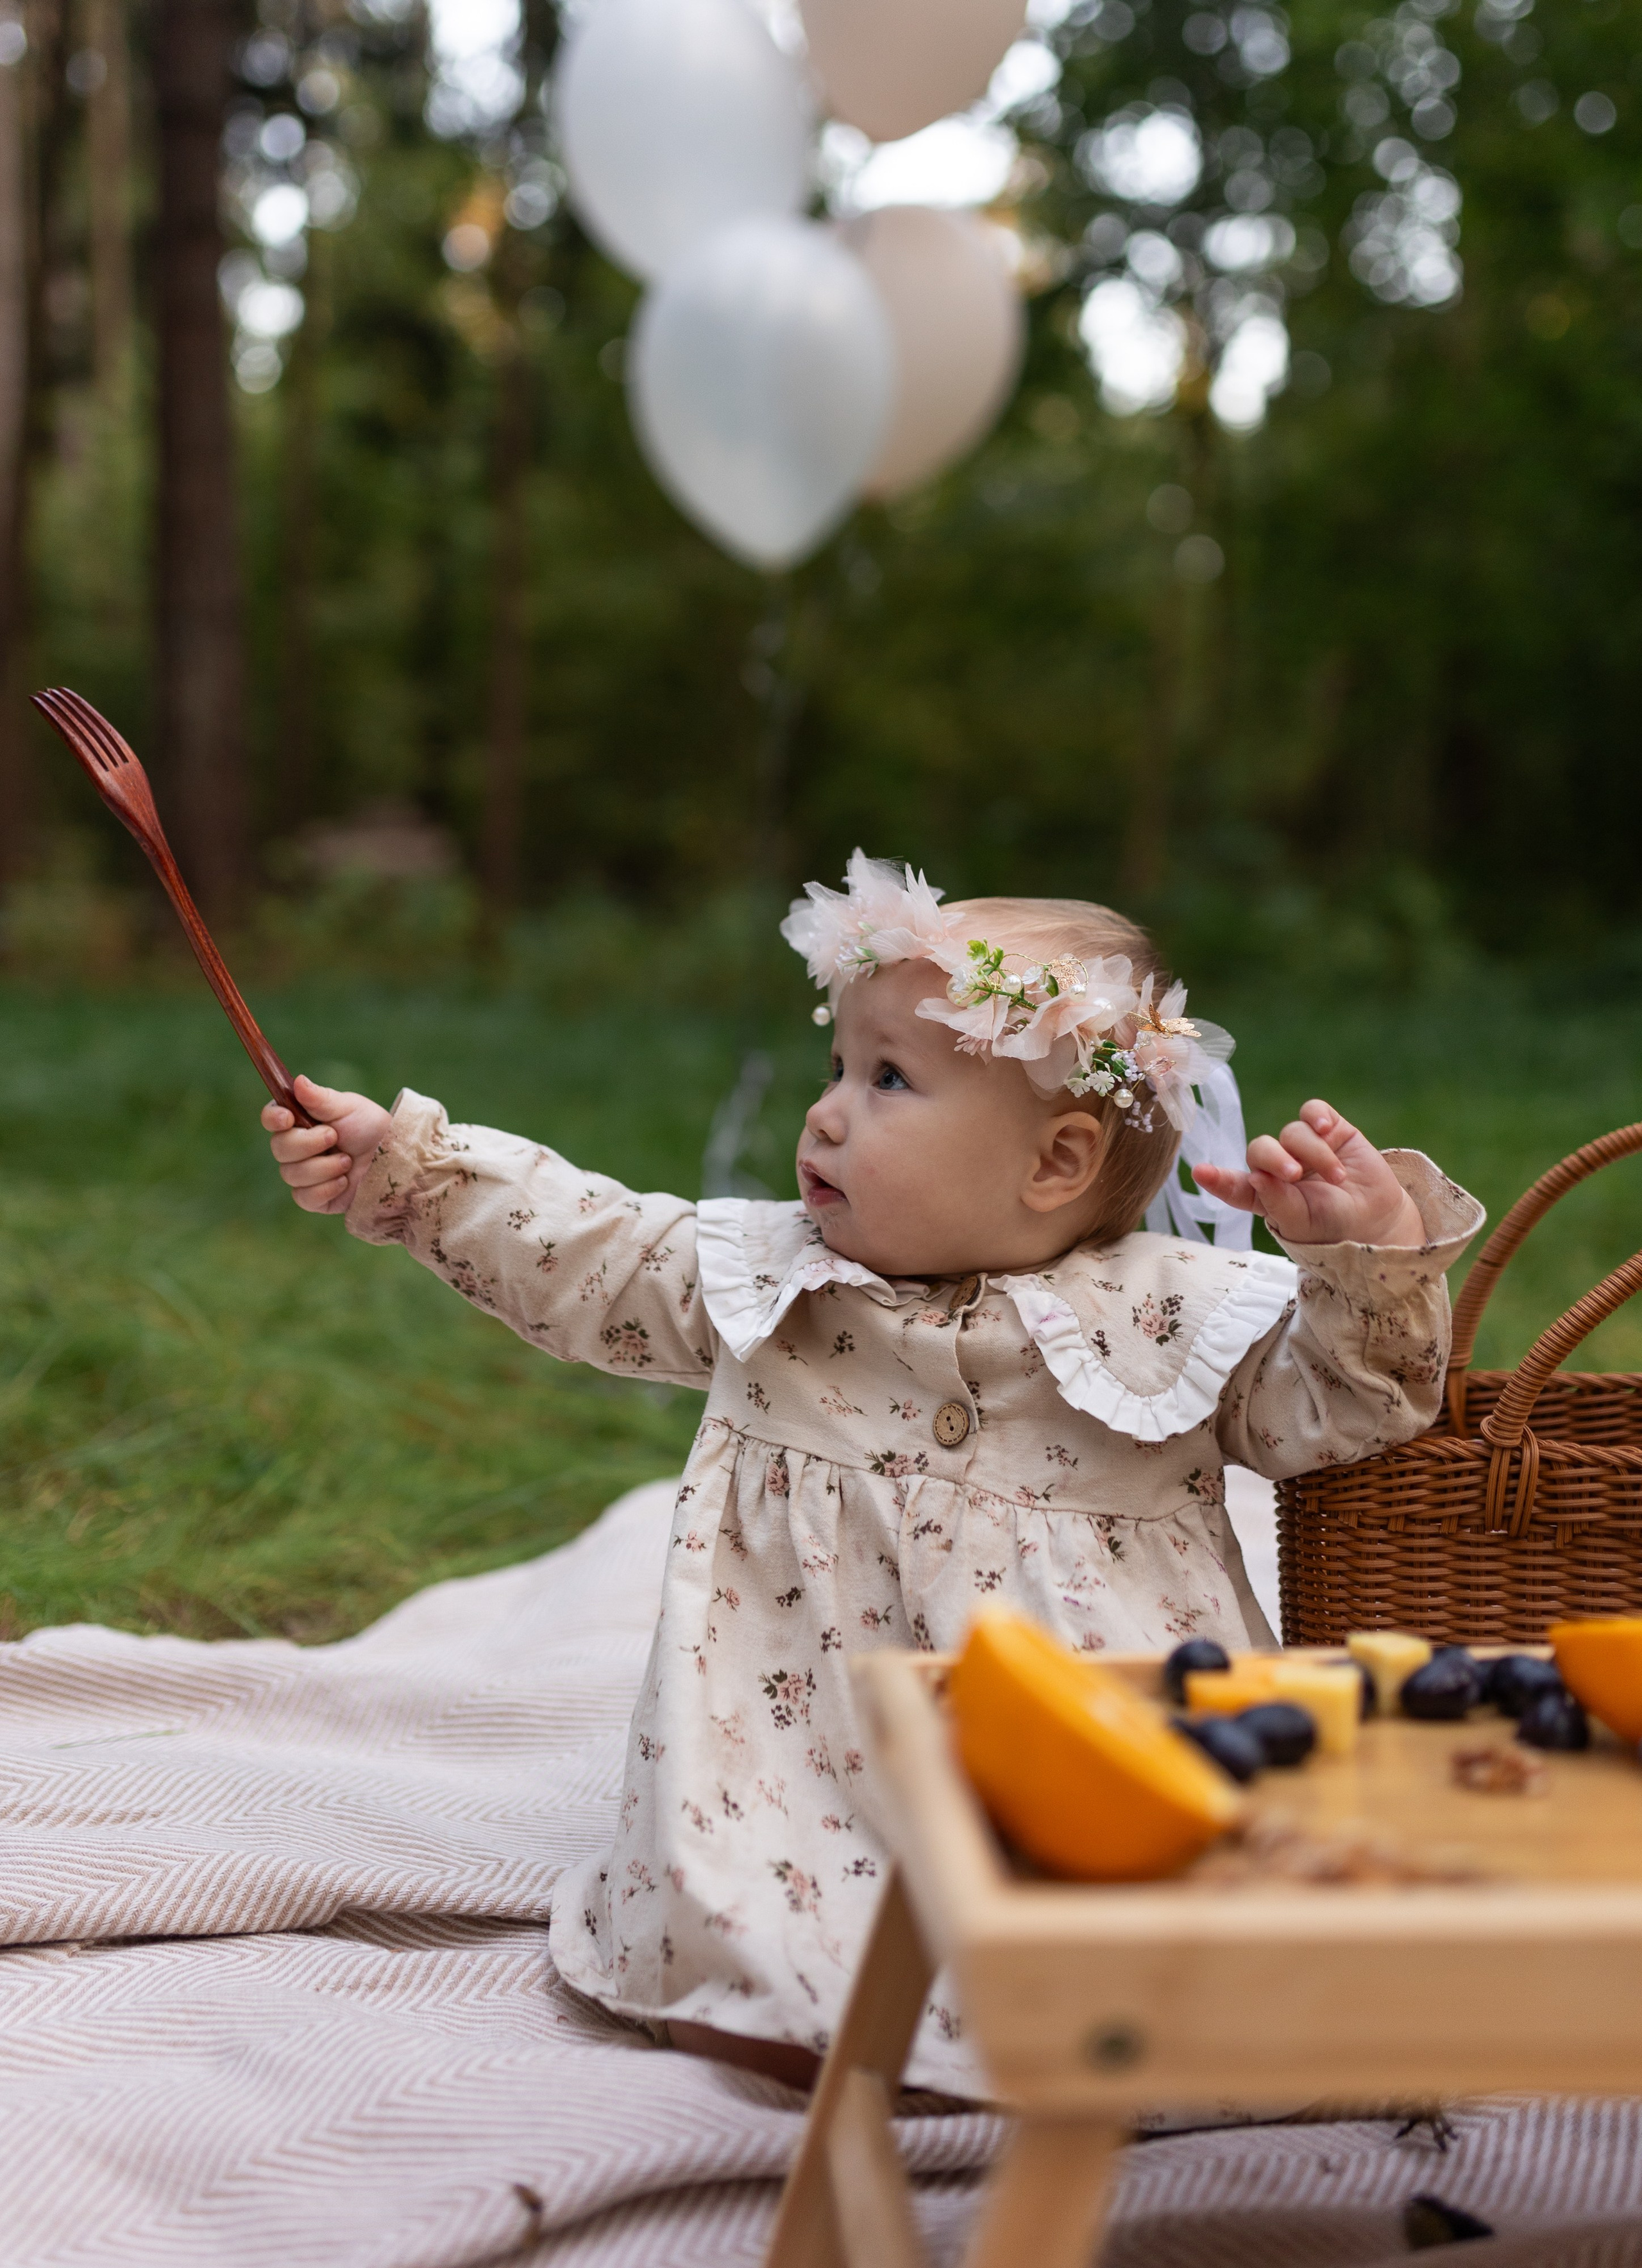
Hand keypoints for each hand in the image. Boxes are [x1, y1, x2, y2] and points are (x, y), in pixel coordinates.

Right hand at [262, 1075, 393, 1216]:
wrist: (395, 1158)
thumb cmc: (371, 1128)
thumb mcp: (348, 1107)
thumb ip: (321, 1098)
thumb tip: (298, 1081)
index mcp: (300, 1121)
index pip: (272, 1118)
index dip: (273, 1118)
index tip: (288, 1118)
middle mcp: (296, 1148)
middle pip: (279, 1148)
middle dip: (308, 1143)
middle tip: (334, 1137)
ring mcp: (304, 1174)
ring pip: (291, 1174)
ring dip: (323, 1167)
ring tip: (347, 1161)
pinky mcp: (315, 1198)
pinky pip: (304, 1197)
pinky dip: (326, 1188)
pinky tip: (344, 1181)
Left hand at [1193, 1098, 1426, 1247]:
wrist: (1377, 1218)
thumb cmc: (1335, 1226)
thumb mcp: (1305, 1223)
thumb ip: (1279, 1203)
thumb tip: (1255, 1177)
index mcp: (1264, 1196)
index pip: (1235, 1186)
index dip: (1217, 1179)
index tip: (1199, 1172)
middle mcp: (1278, 1168)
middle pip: (1260, 1149)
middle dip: (1274, 1159)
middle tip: (1294, 1175)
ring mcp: (1303, 1147)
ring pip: (1292, 1132)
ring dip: (1314, 1152)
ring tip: (1339, 1177)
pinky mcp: (1329, 1130)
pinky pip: (1312, 1111)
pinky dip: (1317, 1117)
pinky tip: (1327, 1129)